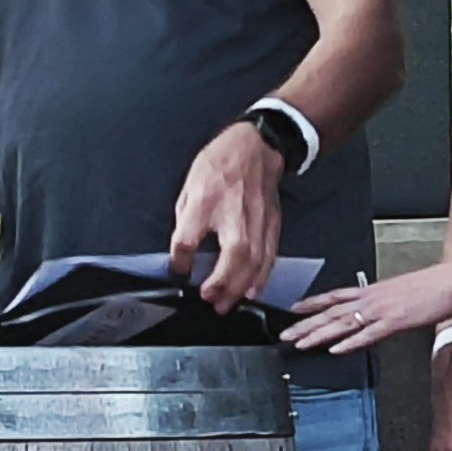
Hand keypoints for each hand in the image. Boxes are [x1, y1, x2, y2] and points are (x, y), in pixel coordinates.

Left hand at [170, 121, 286, 311]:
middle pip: (232, 256)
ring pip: (253, 261)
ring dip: (239, 288)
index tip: (179, 271)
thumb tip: (182, 253)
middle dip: (220, 284)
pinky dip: (261, 277)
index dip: (180, 260)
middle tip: (209, 301)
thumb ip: (185, 222)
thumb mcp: (189, 187)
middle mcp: (234, 212)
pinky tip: (252, 291)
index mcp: (205, 200)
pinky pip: (269, 256)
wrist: (254, 146)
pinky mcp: (272, 224)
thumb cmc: (220, 164)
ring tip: (226, 303)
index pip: (188, 238)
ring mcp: (257, 220)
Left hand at [284, 259, 451, 356]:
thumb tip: (377, 312)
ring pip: (343, 323)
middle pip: (332, 311)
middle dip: (306, 323)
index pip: (336, 295)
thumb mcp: (404, 292)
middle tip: (285, 334)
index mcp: (375, 290)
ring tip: (300, 343)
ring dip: (319, 334)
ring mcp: (383, 309)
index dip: (313, 303)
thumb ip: (386, 303)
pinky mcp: (397, 321)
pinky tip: (336, 349)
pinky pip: (368, 334)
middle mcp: (374, 297)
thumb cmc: (437, 285)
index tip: (294, 308)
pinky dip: (350, 342)